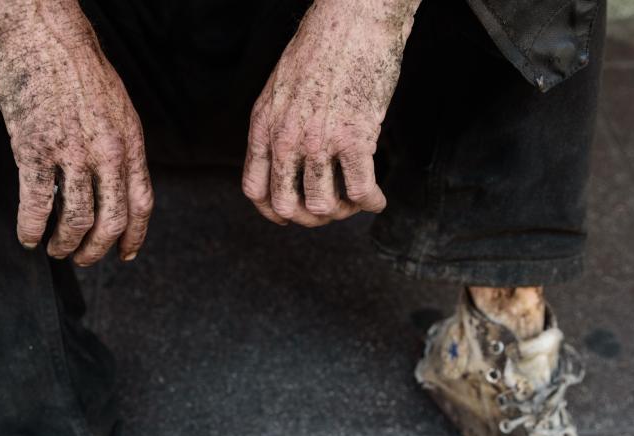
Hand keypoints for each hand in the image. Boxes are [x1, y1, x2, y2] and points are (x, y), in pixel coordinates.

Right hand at [0, 0, 152, 263]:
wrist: (42, 31)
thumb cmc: (76, 66)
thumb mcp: (117, 106)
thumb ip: (120, 144)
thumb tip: (118, 178)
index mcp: (130, 142)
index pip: (141, 204)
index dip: (134, 237)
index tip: (125, 254)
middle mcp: (106, 153)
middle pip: (110, 222)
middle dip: (95, 250)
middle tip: (81, 259)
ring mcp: (71, 153)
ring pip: (74, 220)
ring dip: (64, 244)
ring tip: (54, 249)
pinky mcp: (33, 149)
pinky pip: (35, 203)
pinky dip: (30, 227)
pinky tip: (26, 236)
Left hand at [242, 0, 420, 226]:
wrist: (353, 19)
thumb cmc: (323, 47)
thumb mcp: (281, 87)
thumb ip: (279, 124)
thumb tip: (289, 157)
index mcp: (264, 125)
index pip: (256, 189)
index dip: (274, 211)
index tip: (293, 214)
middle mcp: (286, 137)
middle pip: (287, 206)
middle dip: (309, 218)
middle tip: (330, 209)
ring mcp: (318, 140)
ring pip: (322, 205)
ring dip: (343, 212)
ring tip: (356, 202)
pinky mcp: (354, 138)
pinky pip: (361, 191)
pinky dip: (371, 203)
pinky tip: (377, 200)